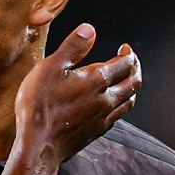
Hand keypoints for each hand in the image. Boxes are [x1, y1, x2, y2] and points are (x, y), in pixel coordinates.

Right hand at [14, 23, 140, 168]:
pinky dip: (121, 105)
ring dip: (132, 87)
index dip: (128, 53)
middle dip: (135, 68)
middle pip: (134, 82)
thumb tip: (90, 29)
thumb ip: (72, 47)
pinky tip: (113, 105)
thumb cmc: (40, 107)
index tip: (125, 48)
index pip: (125, 63)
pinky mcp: (97, 131)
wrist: (39, 145)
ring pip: (130, 100)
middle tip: (131, 61)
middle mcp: (106, 98)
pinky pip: (118, 116)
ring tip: (127, 81)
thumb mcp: (49, 69)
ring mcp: (103, 117)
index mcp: (97, 80)